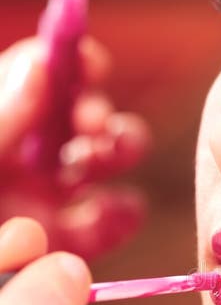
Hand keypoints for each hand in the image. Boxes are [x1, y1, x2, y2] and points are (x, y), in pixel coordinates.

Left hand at [0, 37, 151, 259]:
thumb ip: (1, 114)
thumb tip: (42, 63)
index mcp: (0, 125)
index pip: (41, 74)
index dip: (71, 60)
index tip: (91, 64)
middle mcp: (25, 155)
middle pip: (78, 112)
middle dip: (95, 111)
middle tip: (91, 125)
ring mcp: (50, 197)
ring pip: (104, 158)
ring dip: (117, 149)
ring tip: (101, 158)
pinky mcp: (71, 244)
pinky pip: (110, 220)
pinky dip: (125, 211)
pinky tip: (118, 208)